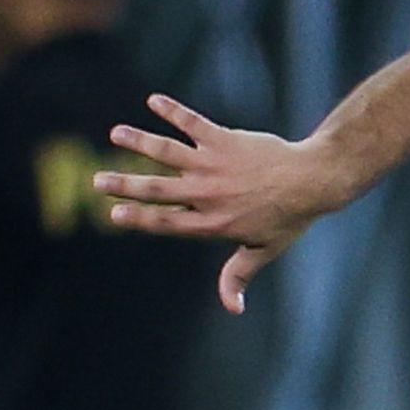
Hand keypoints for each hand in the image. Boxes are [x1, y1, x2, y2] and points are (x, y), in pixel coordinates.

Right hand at [101, 95, 350, 312]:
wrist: (312, 180)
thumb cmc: (288, 217)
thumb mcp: (262, 251)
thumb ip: (238, 276)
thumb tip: (233, 309)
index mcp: (211, 223)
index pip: (166, 222)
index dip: (138, 218)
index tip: (113, 213)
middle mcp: (207, 194)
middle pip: (157, 190)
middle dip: (124, 185)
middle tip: (97, 181)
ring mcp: (214, 165)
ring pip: (167, 152)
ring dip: (139, 141)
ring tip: (115, 133)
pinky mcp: (224, 140)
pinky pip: (192, 123)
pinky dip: (173, 111)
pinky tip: (154, 100)